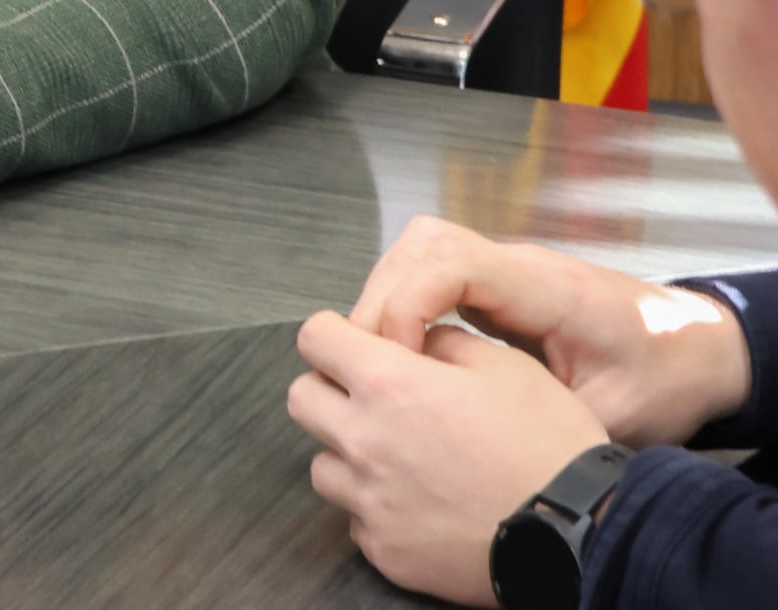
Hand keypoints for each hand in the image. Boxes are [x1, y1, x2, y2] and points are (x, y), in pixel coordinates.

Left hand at [290, 310, 608, 606]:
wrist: (582, 533)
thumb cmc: (550, 446)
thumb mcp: (506, 365)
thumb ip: (443, 342)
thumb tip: (414, 338)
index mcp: (389, 385)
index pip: (314, 338)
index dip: (336, 334)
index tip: (358, 345)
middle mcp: (365, 441)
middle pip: (303, 398)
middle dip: (330, 389)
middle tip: (374, 398)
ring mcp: (370, 501)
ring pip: (323, 464)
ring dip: (349, 454)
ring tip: (402, 456)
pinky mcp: (385, 550)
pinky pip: (356, 519)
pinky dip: (376, 508)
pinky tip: (420, 501)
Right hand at [349, 215, 749, 446]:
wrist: (699, 352)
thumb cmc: (664, 379)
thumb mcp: (613, 414)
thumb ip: (540, 417)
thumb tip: (467, 430)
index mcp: (549, 289)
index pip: (451, 263)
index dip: (406, 304)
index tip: (397, 358)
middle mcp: (521, 266)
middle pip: (422, 246)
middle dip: (382, 301)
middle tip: (369, 362)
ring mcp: (507, 269)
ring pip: (419, 251)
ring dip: (387, 297)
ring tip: (381, 356)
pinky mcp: (498, 283)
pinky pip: (431, 270)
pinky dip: (405, 302)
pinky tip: (407, 350)